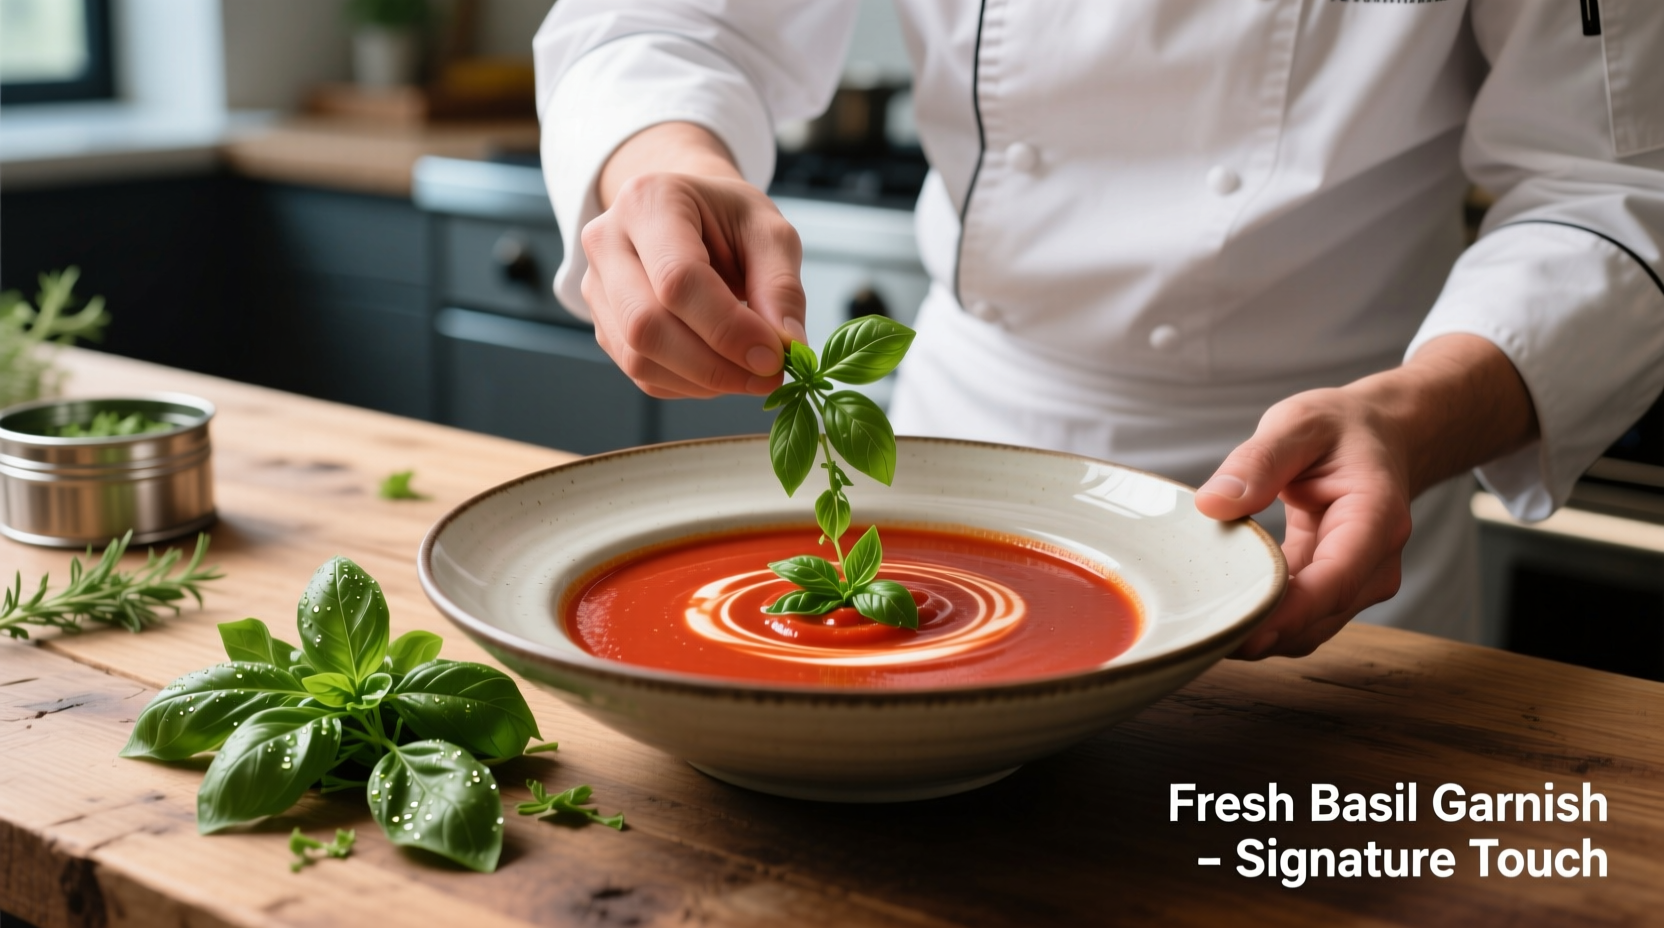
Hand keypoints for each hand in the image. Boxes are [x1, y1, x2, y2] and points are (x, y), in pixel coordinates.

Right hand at [580, 123, 806, 398]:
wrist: (691, 217)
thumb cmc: (729, 219)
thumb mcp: (770, 233)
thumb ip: (781, 287)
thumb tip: (788, 346)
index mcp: (649, 201)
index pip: (678, 279)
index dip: (727, 328)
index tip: (774, 356)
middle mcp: (607, 241)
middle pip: (646, 325)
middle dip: (714, 364)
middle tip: (768, 376)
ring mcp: (597, 286)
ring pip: (639, 358)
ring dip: (704, 380)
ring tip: (749, 372)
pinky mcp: (603, 325)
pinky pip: (641, 373)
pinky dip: (689, 385)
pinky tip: (721, 369)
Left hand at [1194, 335, 1538, 658]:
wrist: (1379, 435)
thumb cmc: (1340, 428)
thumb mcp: (1297, 424)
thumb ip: (1257, 462)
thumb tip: (1212, 503)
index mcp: (1375, 517)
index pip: (1335, 579)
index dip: (1290, 613)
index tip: (1244, 633)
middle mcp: (1377, 560)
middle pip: (1320, 616)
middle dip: (1265, 632)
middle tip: (1201, 639)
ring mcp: (1360, 580)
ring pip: (1310, 628)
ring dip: (1263, 635)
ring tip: (1204, 633)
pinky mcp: (1337, 588)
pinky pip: (1301, 617)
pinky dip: (1267, 622)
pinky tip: (1225, 617)